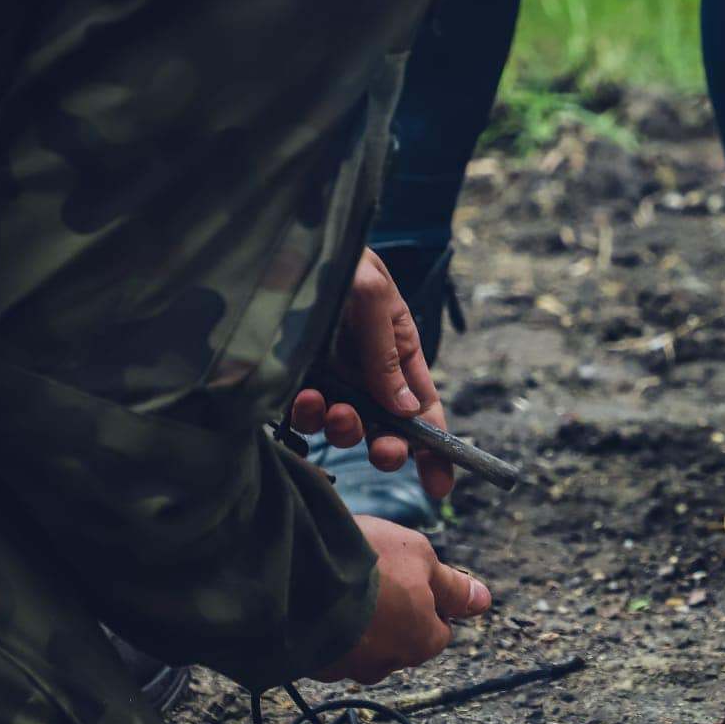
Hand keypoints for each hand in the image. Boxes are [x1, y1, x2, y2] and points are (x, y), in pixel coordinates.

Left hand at [290, 251, 453, 500]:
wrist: (283, 238)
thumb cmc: (341, 256)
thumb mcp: (375, 296)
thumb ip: (388, 355)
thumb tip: (407, 412)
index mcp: (399, 351)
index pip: (425, 409)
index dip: (436, 449)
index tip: (441, 485)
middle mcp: (367, 371)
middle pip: (386, 428)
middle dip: (388, 447)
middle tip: (383, 452)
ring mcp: (329, 376)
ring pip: (344, 427)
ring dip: (345, 430)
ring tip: (335, 410)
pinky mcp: (292, 378)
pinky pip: (303, 414)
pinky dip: (307, 417)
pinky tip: (305, 399)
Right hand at [314, 518, 490, 684]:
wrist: (298, 572)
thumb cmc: (369, 563)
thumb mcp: (420, 558)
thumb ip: (452, 585)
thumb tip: (483, 601)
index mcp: (422, 643)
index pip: (438, 630)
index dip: (427, 600)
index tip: (408, 577)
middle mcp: (386, 665)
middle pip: (398, 640)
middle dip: (389, 613)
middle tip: (370, 576)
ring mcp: (344, 668)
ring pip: (358, 646)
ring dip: (353, 621)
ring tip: (337, 583)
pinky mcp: (307, 664)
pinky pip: (322, 646)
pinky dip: (322, 625)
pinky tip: (313, 597)